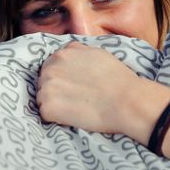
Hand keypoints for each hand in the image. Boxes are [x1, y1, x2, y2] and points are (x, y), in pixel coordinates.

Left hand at [37, 41, 164, 141]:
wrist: (126, 101)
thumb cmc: (118, 79)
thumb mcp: (97, 53)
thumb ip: (77, 52)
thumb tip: (69, 54)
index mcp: (62, 53)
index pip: (51, 66)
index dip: (62, 77)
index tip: (72, 86)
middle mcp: (50, 67)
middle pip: (44, 80)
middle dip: (55, 89)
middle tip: (75, 98)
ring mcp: (47, 87)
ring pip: (42, 97)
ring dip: (54, 103)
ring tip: (75, 107)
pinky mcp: (48, 107)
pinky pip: (45, 113)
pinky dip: (56, 117)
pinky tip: (72, 116)